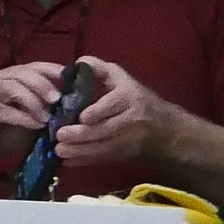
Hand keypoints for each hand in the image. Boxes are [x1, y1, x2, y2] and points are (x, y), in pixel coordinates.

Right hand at [0, 62, 64, 162]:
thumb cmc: (6, 131)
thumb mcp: (31, 115)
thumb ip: (44, 104)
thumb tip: (69, 99)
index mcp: (8, 75)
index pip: (32, 66)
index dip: (50, 69)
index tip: (68, 77)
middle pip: (22, 73)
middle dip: (43, 85)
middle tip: (57, 99)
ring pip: (13, 87)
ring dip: (33, 101)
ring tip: (47, 116)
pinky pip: (4, 110)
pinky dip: (23, 117)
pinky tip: (35, 125)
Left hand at [54, 56, 176, 166]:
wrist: (164, 127)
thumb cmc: (135, 97)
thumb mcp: (121, 77)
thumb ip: (99, 68)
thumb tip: (78, 63)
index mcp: (130, 97)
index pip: (114, 104)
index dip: (99, 111)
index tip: (82, 116)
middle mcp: (131, 119)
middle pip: (106, 129)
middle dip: (82, 134)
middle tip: (60, 135)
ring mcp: (128, 140)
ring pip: (104, 147)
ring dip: (80, 150)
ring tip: (60, 150)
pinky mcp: (123, 154)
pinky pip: (103, 159)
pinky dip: (84, 161)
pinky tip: (68, 161)